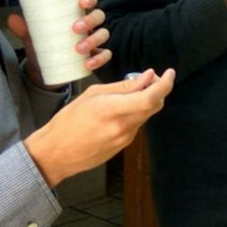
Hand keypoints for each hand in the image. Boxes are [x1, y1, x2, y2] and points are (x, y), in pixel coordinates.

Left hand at [8, 0, 111, 87]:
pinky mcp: (95, 56)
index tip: (81, 3)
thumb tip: (12, 18)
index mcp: (76, 14)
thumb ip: (24, 28)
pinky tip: (88, 63)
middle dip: (90, 20)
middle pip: (99, 16)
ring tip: (78, 48)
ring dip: (94, 39)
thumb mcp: (33, 36)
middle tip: (75, 28)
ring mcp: (94, 41)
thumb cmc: (44, 45)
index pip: (89, 2)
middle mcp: (88, 26)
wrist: (44, 70)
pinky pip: (105, 55)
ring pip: (104, 34)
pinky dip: (100, 59)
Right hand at [25, 69, 174, 186]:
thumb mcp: (92, 95)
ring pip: (147, 115)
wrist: (56, 154)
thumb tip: (149, 76)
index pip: (150, 97)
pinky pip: (137, 125)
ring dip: (146, 101)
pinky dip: (136, 113)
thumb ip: (123, 86)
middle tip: (151, 78)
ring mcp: (125, 139)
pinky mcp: (124, 146)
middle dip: (159, 89)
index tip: (170, 72)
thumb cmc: (68, 120)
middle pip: (155, 105)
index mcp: (111, 110)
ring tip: (130, 93)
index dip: (165, 84)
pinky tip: (121, 109)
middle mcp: (122, 126)